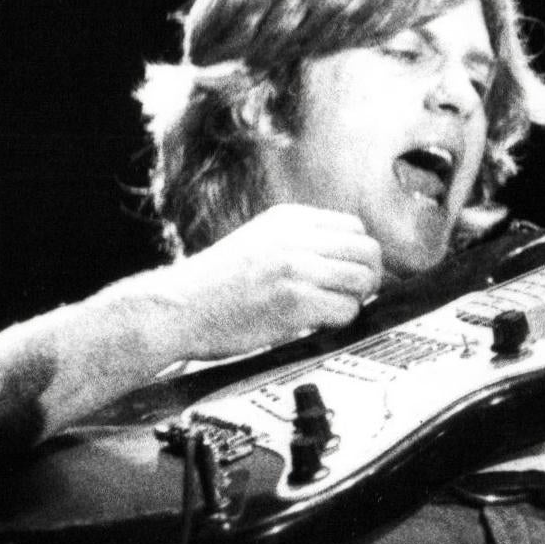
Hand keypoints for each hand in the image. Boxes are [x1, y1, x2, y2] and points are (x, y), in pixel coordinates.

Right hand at [137, 203, 384, 365]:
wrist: (176, 308)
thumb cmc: (214, 284)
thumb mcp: (258, 241)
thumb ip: (298, 241)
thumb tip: (345, 256)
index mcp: (289, 219)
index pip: (354, 228)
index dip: (357, 255)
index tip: (348, 274)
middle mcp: (296, 238)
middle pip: (368, 250)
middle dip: (368, 276)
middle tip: (352, 296)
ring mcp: (296, 268)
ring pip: (363, 279)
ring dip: (356, 299)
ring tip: (332, 310)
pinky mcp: (295, 302)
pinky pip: (346, 310)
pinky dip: (340, 321)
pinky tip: (317, 324)